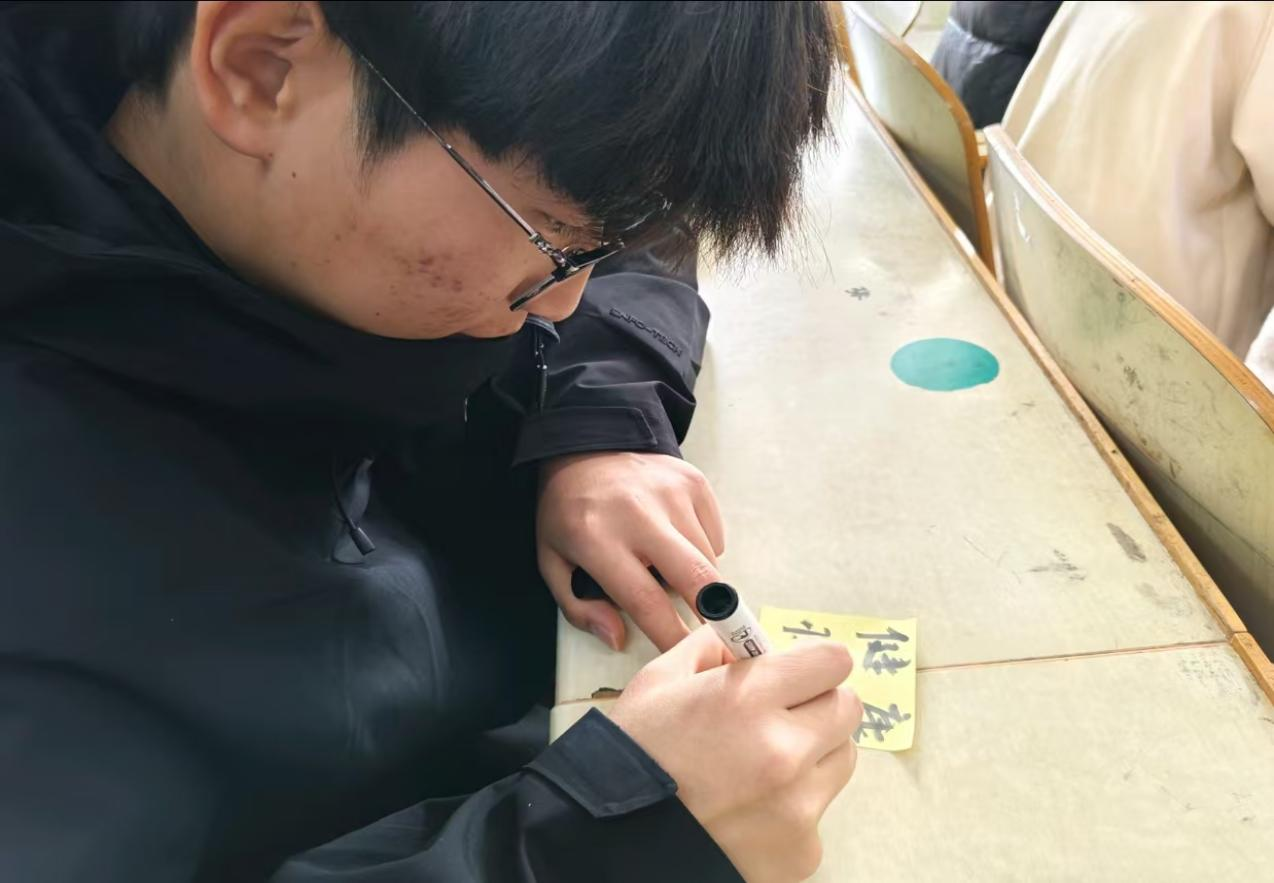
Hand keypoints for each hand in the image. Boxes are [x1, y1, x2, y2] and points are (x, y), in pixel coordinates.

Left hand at [537, 451, 725, 651]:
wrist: (586, 443)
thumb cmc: (569, 510)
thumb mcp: (552, 559)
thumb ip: (578, 606)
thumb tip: (618, 637)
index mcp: (597, 539)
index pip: (644, 600)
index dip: (669, 636)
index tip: (683, 656)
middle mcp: (639, 514)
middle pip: (697, 578)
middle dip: (716, 616)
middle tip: (720, 637)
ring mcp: (671, 494)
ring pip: (709, 559)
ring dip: (700, 581)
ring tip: (671, 573)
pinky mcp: (693, 482)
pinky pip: (714, 534)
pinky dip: (704, 549)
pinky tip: (677, 540)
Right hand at [610, 627, 862, 882]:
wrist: (613, 840)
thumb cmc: (632, 757)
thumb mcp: (659, 682)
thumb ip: (712, 649)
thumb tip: (746, 642)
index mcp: (749, 699)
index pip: (832, 662)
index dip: (813, 663)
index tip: (796, 673)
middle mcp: (784, 750)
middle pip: (847, 708)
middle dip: (817, 704)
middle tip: (780, 715)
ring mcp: (798, 807)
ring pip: (839, 759)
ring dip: (812, 754)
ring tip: (760, 766)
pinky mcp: (802, 851)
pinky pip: (817, 811)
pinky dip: (792, 806)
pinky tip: (749, 809)